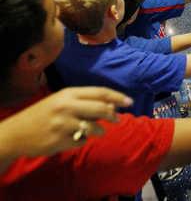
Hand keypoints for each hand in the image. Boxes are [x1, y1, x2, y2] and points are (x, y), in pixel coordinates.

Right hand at [0, 87, 132, 157]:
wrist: (16, 133)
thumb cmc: (43, 114)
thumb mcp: (61, 101)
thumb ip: (84, 102)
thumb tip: (112, 107)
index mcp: (68, 93)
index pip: (100, 92)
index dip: (117, 97)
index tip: (130, 102)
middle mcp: (67, 106)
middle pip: (101, 109)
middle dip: (113, 116)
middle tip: (117, 120)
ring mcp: (63, 124)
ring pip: (94, 128)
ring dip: (98, 131)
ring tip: (91, 131)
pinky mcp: (60, 140)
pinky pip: (81, 142)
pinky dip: (81, 141)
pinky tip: (72, 138)